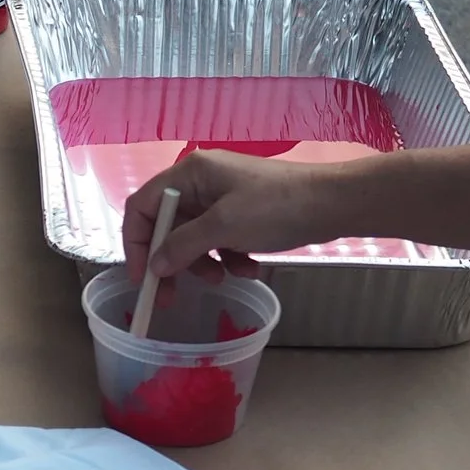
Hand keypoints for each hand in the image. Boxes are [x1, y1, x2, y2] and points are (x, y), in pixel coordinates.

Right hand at [125, 150, 348, 281]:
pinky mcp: (244, 214)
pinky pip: (221, 241)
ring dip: (203, 264)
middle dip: (172, 261)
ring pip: (194, 238)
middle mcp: (202, 182)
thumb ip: (182, 246)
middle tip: (170, 295)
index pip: (143, 206)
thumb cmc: (275, 208)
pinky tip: (248, 269)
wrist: (333, 203)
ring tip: (222, 278)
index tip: (142, 278)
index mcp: (190, 174)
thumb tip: (155, 266)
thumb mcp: (223, 227)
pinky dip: (229, 259)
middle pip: (167, 226)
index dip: (136, 242)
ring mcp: (224, 198)